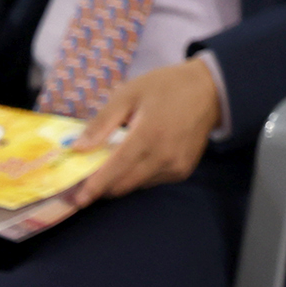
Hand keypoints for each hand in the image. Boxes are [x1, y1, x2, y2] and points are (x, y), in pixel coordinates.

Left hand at [68, 57, 222, 204]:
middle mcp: (164, 156)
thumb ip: (102, 122)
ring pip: (136, 185)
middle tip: (84, 182)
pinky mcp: (182, 171)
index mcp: (148, 134)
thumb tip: (78, 148)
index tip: (77, 199)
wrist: (209, 89)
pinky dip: (137, 175)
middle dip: (101, 187)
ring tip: (110, 164)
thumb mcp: (129, 93)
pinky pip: (151, 181)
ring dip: (119, 180)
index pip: (115, 168)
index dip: (94, 186)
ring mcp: (175, 166)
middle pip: (123, 184)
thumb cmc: (165, 87)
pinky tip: (137, 157)